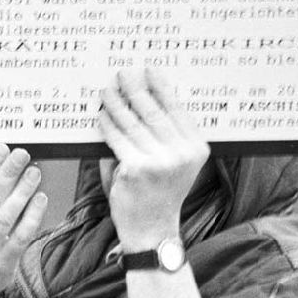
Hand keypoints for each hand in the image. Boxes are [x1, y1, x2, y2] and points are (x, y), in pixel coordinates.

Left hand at [98, 69, 210, 250]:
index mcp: (196, 147)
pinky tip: (101, 115)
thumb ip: (164, 135)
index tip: (149, 69)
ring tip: (106, 90)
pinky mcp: (136, 168)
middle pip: (152, 111)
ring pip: (132, 122)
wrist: (152, 228)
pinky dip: (107, 124)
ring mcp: (159, 161)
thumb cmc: (159, 191)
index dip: (161, 86)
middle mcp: (182, 153)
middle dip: (135, 89)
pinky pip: (117, 138)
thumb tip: (142, 98)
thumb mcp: (174, 162)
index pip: (176, 108)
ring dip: (116, 103)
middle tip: (122, 73)